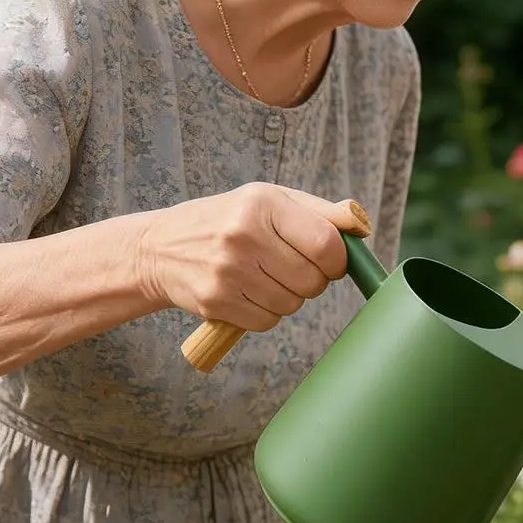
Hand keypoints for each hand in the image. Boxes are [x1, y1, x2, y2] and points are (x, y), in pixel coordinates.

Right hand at [137, 183, 361, 331]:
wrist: (160, 248)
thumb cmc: (228, 221)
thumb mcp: (270, 200)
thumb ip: (321, 213)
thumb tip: (362, 227)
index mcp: (263, 204)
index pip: (327, 244)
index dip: (337, 260)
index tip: (329, 261)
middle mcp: (243, 234)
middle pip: (313, 280)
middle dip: (312, 280)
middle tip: (290, 268)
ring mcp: (227, 270)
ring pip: (292, 304)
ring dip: (288, 298)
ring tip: (264, 277)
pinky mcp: (214, 301)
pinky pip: (267, 321)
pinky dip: (265, 313)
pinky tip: (247, 293)